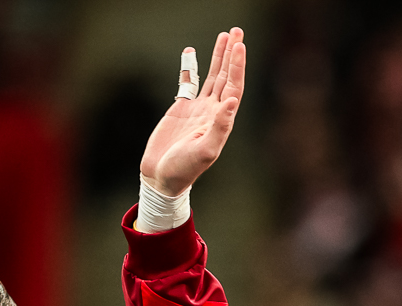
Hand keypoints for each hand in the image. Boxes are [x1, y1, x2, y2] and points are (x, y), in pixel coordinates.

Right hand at [139, 27, 247, 195]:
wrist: (162, 178)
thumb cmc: (184, 170)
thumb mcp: (205, 152)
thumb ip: (220, 127)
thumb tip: (232, 102)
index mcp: (222, 121)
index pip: (234, 87)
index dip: (237, 66)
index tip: (239, 46)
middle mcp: (213, 112)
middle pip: (226, 77)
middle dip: (232, 54)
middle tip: (237, 31)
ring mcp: (197, 109)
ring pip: (211, 77)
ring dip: (218, 57)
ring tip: (225, 36)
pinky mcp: (181, 109)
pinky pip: (188, 82)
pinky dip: (190, 67)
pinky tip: (191, 53)